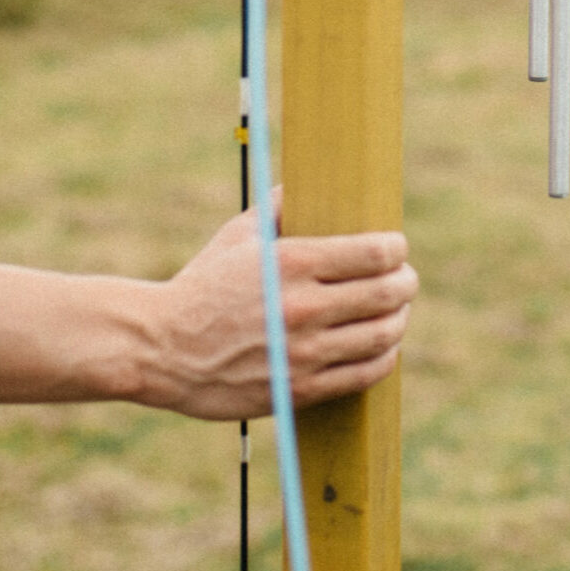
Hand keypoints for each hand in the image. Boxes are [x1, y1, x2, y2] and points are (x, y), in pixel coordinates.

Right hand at [134, 197, 416, 420]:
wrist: (163, 349)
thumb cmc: (202, 286)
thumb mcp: (237, 236)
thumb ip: (277, 207)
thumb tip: (306, 182)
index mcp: (292, 262)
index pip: (374, 253)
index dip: (396, 249)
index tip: (396, 248)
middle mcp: (304, 307)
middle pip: (388, 293)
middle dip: (406, 283)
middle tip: (405, 279)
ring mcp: (305, 351)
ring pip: (384, 335)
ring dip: (399, 320)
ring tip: (396, 312)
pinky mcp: (301, 388)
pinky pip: (365, 374)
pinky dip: (384, 357)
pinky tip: (380, 347)